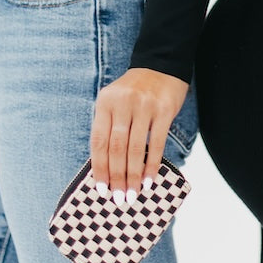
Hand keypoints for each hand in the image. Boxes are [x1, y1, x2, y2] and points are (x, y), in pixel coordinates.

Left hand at [89, 68, 188, 205]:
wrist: (161, 64)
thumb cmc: (135, 90)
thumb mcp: (114, 101)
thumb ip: (109, 127)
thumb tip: (106, 167)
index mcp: (105, 103)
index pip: (98, 141)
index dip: (99, 168)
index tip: (101, 189)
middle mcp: (122, 104)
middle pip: (116, 148)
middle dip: (117, 177)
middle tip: (119, 198)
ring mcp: (143, 107)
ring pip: (135, 148)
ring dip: (134, 175)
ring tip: (134, 194)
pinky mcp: (163, 110)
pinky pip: (156, 142)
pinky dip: (152, 164)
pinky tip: (150, 179)